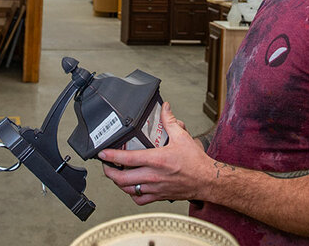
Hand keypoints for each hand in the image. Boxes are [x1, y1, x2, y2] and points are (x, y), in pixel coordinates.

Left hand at [99, 102, 214, 204]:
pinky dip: (131, 194)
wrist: (207, 180)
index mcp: (157, 160)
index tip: (102, 153)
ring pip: (128, 190)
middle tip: (105, 165)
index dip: (111, 156)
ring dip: (118, 183)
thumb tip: (165, 108)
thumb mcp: (182, 137)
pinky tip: (131, 188)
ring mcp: (155, 188)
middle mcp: (153, 176)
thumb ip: (170, 121)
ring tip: (115, 175)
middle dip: (109, 172)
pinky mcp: (159, 196)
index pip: (127, 159)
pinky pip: (139, 200)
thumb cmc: (196, 162)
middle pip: (122, 178)